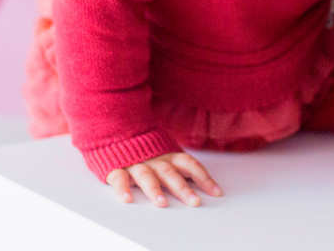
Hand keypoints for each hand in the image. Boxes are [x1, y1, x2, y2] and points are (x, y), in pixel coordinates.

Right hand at [106, 152, 222, 207]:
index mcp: (169, 156)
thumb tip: (203, 185)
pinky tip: (127, 199)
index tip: (216, 193)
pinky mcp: (116, 168)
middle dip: (183, 189)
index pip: (190, 165)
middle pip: (171, 174)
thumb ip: (181, 167)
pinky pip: (119, 178)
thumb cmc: (146, 149)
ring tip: (162, 203)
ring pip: (146, 177)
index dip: (204, 178)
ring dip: (154, 190)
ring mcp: (135, 164)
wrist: (116, 130)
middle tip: (194, 202)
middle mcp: (155, 160)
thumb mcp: (166, 154)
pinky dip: (122, 188)